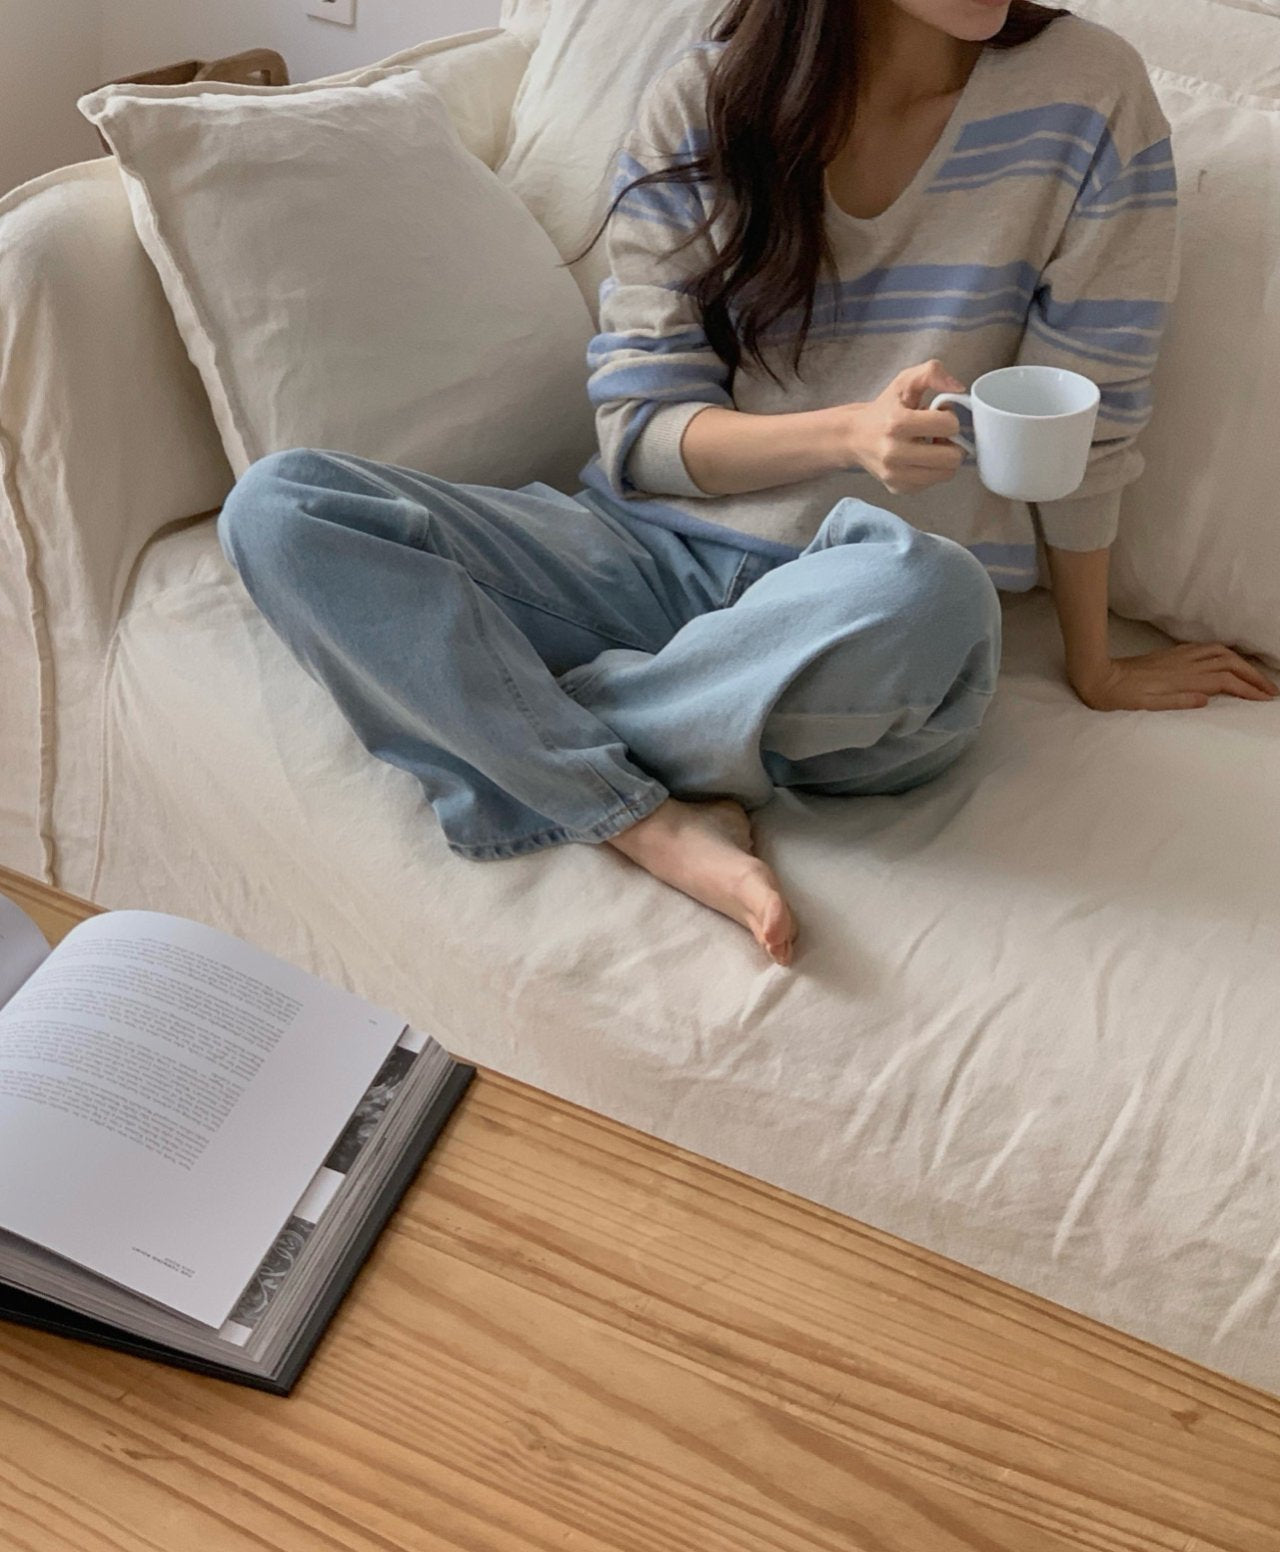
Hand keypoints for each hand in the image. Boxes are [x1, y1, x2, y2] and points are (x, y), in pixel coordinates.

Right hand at [841, 360, 968, 494]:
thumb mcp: (904, 381)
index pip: (949, 426)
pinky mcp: (897, 488)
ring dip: (944, 459)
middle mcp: (894, 452)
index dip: (949, 417)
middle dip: (952, 443)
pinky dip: (932, 471)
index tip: (938, 415)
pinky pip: (933, 483)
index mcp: (897, 423)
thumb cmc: (884, 409)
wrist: (853, 437)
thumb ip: (932, 373)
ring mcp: (895, 475)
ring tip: (931, 447)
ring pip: (946, 474)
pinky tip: (920, 459)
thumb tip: (959, 389)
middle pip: (952, 457)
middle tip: (939, 435)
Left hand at [1069, 641, 1279, 710]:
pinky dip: (1224, 654)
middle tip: (1270, 690)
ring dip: (1242, 663)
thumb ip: (1177, 702)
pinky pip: (1206, 649)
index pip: (1225, 682)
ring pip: (1220, 653)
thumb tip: (1206, 700)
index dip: (1248, 689)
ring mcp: (1178, 657)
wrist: (1098, 676)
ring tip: (1255, 677)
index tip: (1264, 698)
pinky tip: (1228, 660)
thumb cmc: (1120, 697)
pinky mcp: (1171, 654)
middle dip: (1253, 676)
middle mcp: (1184, 665)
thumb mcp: (1146, 706)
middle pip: (1229, 664)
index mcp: (1182, 680)